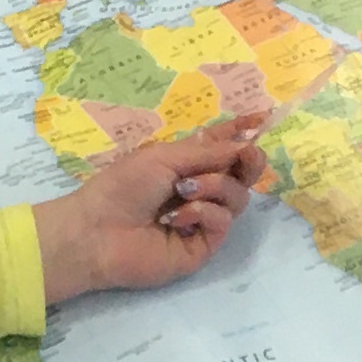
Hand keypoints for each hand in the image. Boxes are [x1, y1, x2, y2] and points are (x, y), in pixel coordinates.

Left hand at [33, 119, 266, 304]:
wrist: (99, 231)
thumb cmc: (123, 186)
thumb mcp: (165, 156)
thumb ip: (208, 152)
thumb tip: (246, 143)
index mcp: (186, 164)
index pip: (222, 146)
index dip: (242, 132)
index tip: (262, 117)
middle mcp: (199, 189)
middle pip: (241, 174)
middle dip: (248, 160)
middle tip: (245, 155)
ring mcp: (203, 218)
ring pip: (237, 196)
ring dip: (214, 186)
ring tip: (183, 190)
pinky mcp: (203, 244)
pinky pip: (223, 221)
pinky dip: (203, 212)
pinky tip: (177, 217)